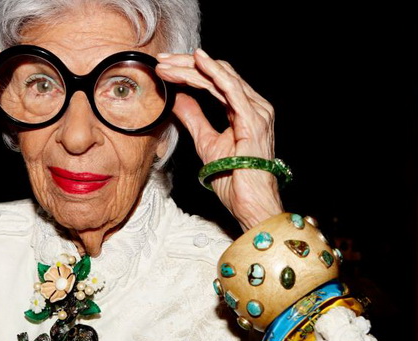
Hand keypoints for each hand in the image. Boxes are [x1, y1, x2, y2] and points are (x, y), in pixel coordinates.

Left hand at [156, 49, 282, 230]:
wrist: (251, 202)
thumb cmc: (235, 180)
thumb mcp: (207, 142)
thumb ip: (194, 118)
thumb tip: (178, 99)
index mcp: (245, 110)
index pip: (216, 81)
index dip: (189, 71)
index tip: (164, 68)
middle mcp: (254, 106)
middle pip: (218, 74)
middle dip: (186, 65)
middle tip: (161, 60)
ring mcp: (256, 111)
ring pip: (220, 78)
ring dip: (191, 68)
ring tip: (167, 63)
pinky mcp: (253, 119)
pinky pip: (230, 89)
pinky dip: (213, 73)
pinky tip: (197, 62)